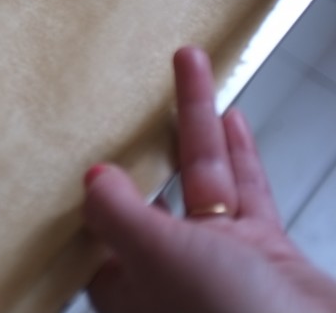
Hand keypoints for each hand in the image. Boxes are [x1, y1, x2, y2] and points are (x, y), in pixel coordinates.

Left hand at [82, 46, 335, 312]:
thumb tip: (90, 178)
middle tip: (135, 80)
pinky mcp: (265, 253)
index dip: (96, 177)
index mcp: (128, 283)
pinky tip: (228, 116)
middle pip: (153, 187)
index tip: (82, 131)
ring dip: (197, 122)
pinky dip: (238, 153)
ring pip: (203, 178)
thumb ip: (116, 213)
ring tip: (188, 66)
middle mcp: (170, 271)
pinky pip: (246, 191)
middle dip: (147, 132)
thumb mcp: (152, 255)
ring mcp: (220, 261)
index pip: (100, 221)